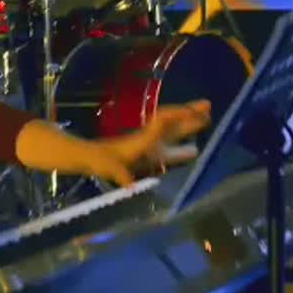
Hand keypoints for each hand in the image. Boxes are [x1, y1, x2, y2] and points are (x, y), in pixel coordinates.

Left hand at [85, 99, 211, 185]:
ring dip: (188, 128)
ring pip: (172, 135)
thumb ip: (119, 174)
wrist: (84, 157)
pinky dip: (182, 149)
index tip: (191, 110)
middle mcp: (147, 140)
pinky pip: (168, 150)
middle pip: (172, 125)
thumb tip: (129, 186)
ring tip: (207, 120)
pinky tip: (193, 151)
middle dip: (189, 115)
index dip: (176, 116)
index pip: (161, 123)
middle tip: (209, 105)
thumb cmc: (96, 160)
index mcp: (140, 140)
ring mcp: (147, 147)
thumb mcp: (107, 167)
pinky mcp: (146, 156)